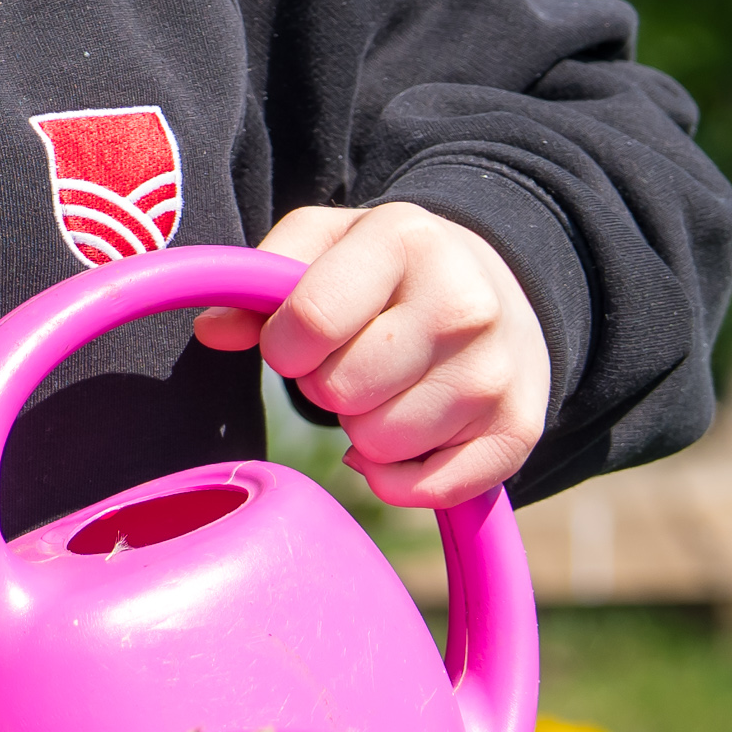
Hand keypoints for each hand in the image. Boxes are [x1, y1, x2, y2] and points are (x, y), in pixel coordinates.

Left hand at [195, 199, 550, 511]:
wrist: (497, 284)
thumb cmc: (386, 268)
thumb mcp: (324, 243)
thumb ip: (259, 277)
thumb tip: (212, 332)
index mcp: (405, 241)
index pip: (308, 324)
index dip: (282, 346)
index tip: (295, 339)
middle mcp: (463, 304)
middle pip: (340, 393)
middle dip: (326, 385)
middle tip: (351, 359)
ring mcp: (496, 371)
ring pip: (380, 445)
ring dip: (363, 429)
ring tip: (386, 387)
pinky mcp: (519, 430)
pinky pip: (430, 490)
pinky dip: (400, 478)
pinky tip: (407, 436)